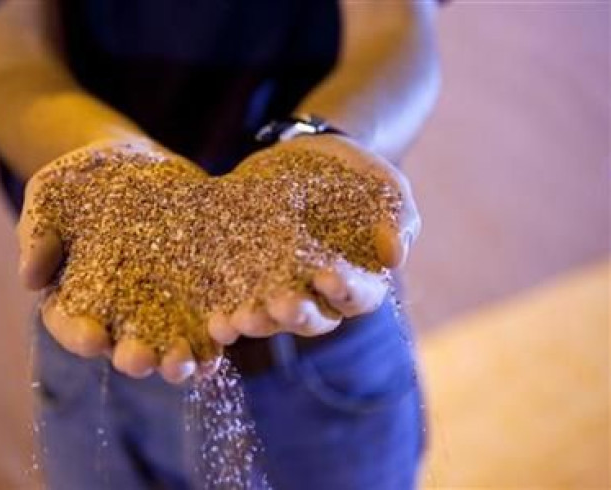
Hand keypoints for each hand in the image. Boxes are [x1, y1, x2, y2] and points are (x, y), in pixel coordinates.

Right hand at [17, 140, 215, 383]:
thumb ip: (38, 233)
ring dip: (176, 359)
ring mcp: (160, 304)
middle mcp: (118, 311)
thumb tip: (30, 279)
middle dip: (133, 357)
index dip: (79, 336)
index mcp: (76, 296)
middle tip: (140, 360)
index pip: (72, 325)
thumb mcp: (50, 196)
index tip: (92, 338)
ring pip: (167, 342)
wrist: (131, 160)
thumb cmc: (80, 179)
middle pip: (123, 345)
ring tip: (183, 364)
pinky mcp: (196, 290)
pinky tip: (221, 338)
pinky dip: (213, 335)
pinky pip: (205, 319)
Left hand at [207, 134, 420, 344]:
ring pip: (270, 318)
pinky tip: (213, 319)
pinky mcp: (246, 277)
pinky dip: (225, 315)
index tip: (329, 276)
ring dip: (255, 323)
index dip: (346, 291)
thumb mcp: (384, 185)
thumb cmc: (357, 173)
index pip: (358, 297)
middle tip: (280, 306)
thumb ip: (398, 217)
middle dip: (296, 315)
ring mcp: (280, 289)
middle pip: (312, 319)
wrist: (307, 153)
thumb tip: (395, 256)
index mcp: (357, 281)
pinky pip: (235, 302)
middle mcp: (318, 296)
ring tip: (238, 320)